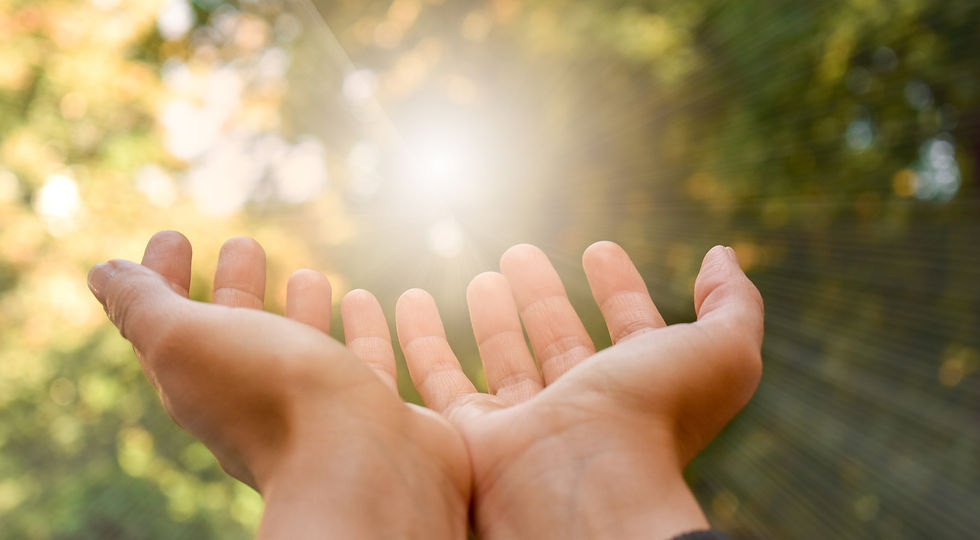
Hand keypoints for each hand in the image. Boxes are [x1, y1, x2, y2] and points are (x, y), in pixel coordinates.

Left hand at [88, 231, 469, 538]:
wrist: (367, 472)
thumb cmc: (272, 400)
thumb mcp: (186, 342)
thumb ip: (144, 307)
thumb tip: (102, 274)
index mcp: (208, 385)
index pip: (172, 325)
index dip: (162, 279)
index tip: (172, 237)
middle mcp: (266, 402)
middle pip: (243, 338)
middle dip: (237, 288)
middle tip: (244, 244)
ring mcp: (328, 412)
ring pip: (312, 352)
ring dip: (306, 309)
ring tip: (310, 274)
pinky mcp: (387, 415)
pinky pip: (378, 363)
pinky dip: (378, 329)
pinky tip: (405, 301)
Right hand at [394, 242, 763, 538]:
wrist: (584, 489)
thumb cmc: (654, 419)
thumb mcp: (721, 352)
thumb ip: (733, 302)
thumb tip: (721, 252)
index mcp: (640, 390)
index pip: (629, 327)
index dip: (620, 288)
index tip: (600, 249)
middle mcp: (582, 409)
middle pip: (559, 340)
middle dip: (545, 296)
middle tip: (522, 253)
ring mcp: (525, 424)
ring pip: (502, 358)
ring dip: (492, 314)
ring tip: (483, 274)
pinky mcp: (470, 435)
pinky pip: (436, 380)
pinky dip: (419, 339)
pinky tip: (407, 298)